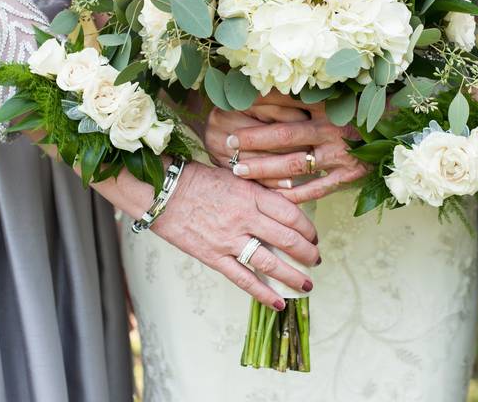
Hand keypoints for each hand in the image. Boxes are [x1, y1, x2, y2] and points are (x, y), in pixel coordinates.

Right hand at [143, 162, 319, 309]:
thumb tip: (287, 197)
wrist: (161, 193)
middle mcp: (244, 217)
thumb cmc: (196, 180)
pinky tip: (278, 302)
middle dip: (307, 253)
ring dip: (293, 276)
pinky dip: (263, 294)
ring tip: (306, 284)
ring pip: (270, 263)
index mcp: (251, 194)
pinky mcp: (213, 257)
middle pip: (287, 240)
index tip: (313, 236)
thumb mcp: (234, 176)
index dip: (308, 229)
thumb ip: (259, 189)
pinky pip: (243, 279)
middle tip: (315, 260)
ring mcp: (229, 239)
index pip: (291, 215)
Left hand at [213, 93, 370, 203]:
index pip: (284, 102)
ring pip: (294, 164)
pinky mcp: (349, 174)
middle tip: (226, 143)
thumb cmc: (363, 107)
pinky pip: (316, 189)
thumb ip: (307, 92)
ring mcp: (340, 153)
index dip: (255, 105)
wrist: (400, 128)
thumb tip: (265, 85)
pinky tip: (272, 197)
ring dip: (264, 168)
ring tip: (238, 171)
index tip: (230, 106)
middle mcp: (331, 128)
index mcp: (327, 104)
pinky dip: (293, 195)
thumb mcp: (337, 93)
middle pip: (283, 135)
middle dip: (252, 140)